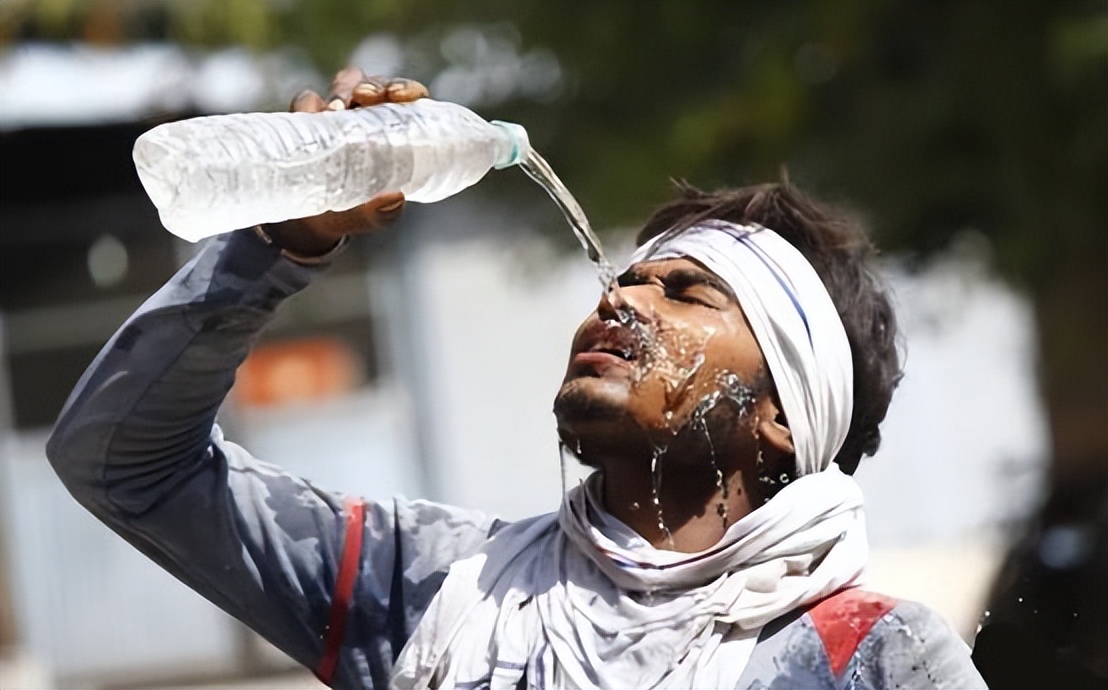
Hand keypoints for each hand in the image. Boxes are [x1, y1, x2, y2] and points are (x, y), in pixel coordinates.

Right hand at [260, 68, 430, 257]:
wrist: (309, 221)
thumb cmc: (352, 211)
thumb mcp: (369, 216)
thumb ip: (382, 212)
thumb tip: (395, 199)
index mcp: (395, 131)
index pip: (407, 98)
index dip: (407, 89)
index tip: (400, 96)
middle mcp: (369, 116)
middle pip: (375, 85)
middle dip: (371, 85)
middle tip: (363, 98)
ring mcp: (338, 114)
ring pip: (343, 85)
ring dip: (341, 90)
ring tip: (334, 110)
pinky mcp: (307, 118)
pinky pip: (307, 101)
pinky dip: (309, 104)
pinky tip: (311, 116)